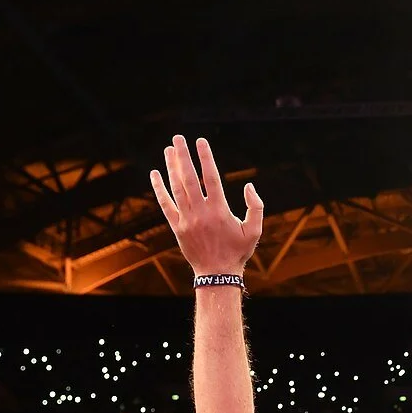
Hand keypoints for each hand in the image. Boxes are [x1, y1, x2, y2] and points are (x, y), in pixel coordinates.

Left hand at [150, 136, 264, 277]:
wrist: (217, 274)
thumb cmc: (238, 252)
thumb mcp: (255, 230)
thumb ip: (256, 207)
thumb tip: (249, 186)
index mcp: (220, 211)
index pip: (210, 177)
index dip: (205, 158)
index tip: (200, 141)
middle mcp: (201, 213)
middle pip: (189, 178)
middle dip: (183, 156)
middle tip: (178, 138)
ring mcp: (186, 220)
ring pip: (176, 188)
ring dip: (171, 167)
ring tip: (169, 149)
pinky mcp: (177, 227)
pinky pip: (165, 204)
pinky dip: (159, 188)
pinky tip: (155, 174)